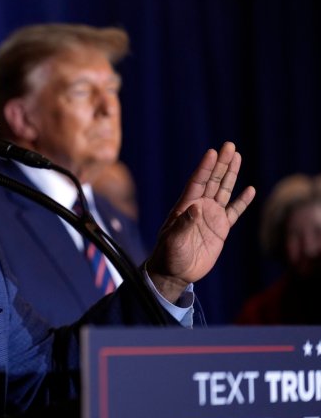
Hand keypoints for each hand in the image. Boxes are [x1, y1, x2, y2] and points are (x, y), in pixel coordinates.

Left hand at [147, 142, 255, 301]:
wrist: (174, 272)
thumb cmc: (168, 255)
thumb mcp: (173, 241)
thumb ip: (183, 224)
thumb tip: (196, 208)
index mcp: (185, 207)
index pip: (197, 182)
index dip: (204, 167)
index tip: (212, 152)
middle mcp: (199, 207)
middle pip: (212, 181)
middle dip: (220, 163)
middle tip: (229, 145)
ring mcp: (211, 216)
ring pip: (223, 191)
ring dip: (230, 174)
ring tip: (237, 156)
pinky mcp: (220, 228)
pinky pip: (234, 211)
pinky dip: (242, 201)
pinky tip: (250, 189)